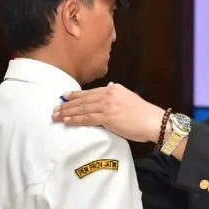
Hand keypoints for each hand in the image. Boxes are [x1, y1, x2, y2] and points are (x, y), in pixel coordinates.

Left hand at [52, 83, 166, 142]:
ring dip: (67, 112)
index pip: (90, 92)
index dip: (75, 95)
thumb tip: (109, 86)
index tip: (64, 97)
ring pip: (82, 108)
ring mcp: (107, 105)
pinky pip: (87, 118)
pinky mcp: (107, 117)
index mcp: (113, 89)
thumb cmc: (144, 113)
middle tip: (55, 108)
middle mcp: (109, 94)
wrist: (154, 121)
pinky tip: (67, 121)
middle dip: (67, 104)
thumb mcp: (130, 97)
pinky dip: (75, 119)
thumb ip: (117, 92)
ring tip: (56, 115)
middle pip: (83, 99)